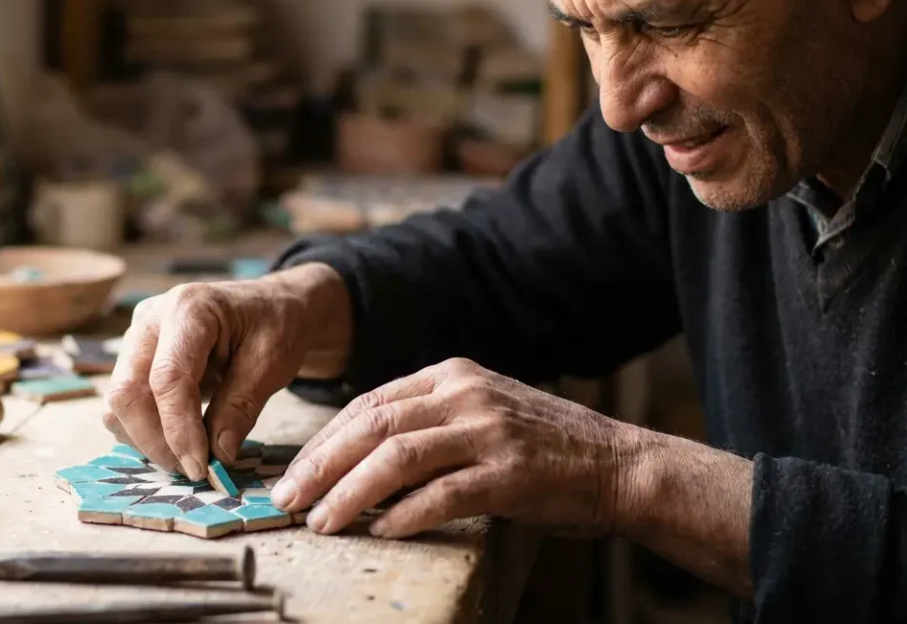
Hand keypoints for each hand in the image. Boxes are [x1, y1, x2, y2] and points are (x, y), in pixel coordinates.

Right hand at [102, 263, 350, 479]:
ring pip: (117, 404)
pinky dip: (144, 432)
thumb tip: (217, 456)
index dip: (179, 429)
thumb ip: (241, 407)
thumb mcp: (272, 363)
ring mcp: (136, 339)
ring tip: (190, 456)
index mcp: (188, 309)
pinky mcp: (132, 359)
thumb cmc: (273, 325)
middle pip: (127, 392)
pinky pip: (123, 406)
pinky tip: (179, 440)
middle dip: (156, 442)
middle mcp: (150, 320)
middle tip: (195, 470)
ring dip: (147, 441)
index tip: (201, 467)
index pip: (167, 378)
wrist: (267, 306)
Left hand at [269, 358, 642, 537]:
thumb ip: (426, 422)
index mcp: (451, 374)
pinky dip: (405, 514)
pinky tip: (380, 531)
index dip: (323, 440)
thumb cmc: (541, 447)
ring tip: (321, 522)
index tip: (294, 472)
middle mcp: (465, 394)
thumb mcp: (479, 412)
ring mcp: (488, 431)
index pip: (368, 403)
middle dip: (320, 464)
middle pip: (372, 425)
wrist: (619, 464)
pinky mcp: (510, 472)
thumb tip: (354, 459)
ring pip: (397, 457)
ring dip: (350, 492)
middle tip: (288, 498)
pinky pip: (443, 494)